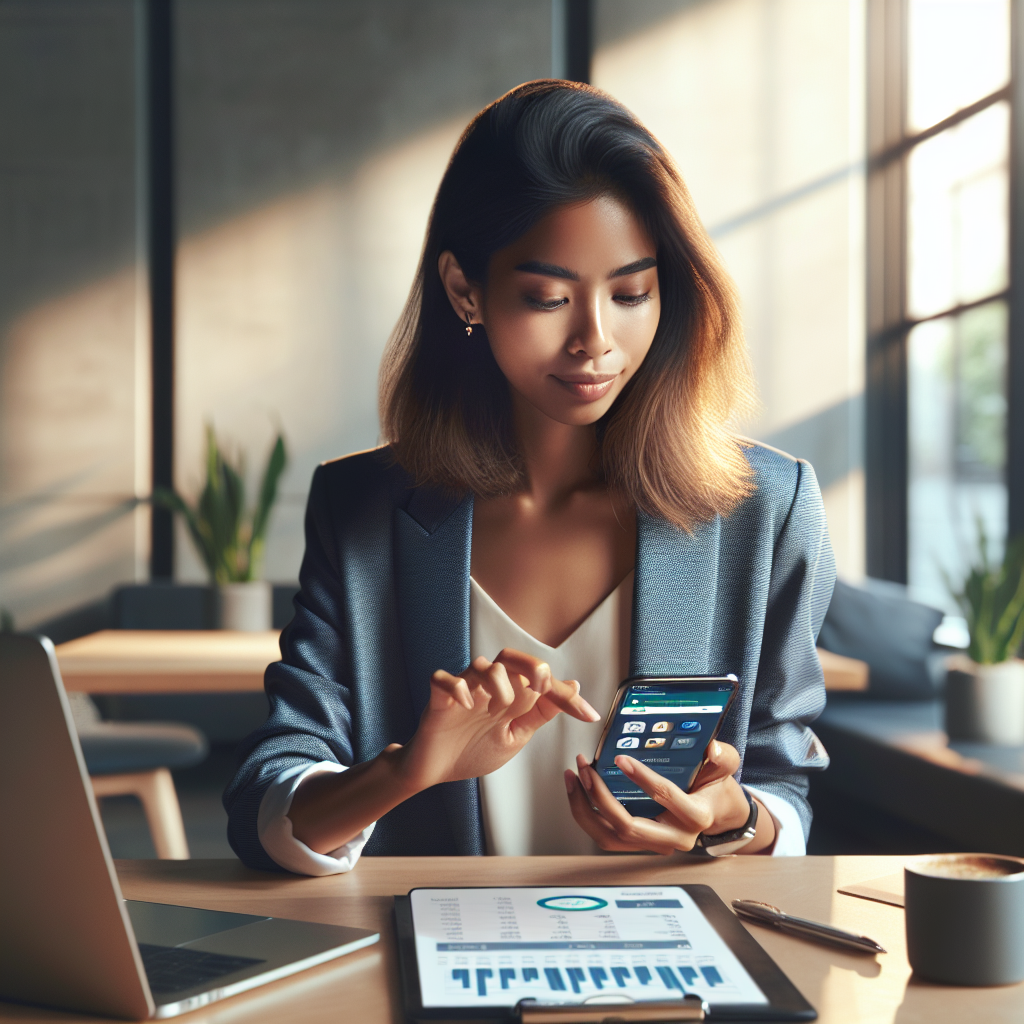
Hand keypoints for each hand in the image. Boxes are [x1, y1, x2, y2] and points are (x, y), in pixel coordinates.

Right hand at [397, 648, 599, 791]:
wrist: (438, 772)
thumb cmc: (473, 750)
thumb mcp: (516, 736)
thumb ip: (540, 713)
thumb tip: (574, 688)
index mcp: (509, 696)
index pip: (540, 681)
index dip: (565, 693)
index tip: (588, 714)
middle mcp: (488, 688)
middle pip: (510, 658)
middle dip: (530, 666)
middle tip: (541, 686)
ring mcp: (463, 691)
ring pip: (483, 665)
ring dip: (497, 682)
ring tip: (498, 708)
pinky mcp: (438, 699)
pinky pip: (444, 679)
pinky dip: (456, 687)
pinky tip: (466, 704)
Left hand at [564, 741, 774, 854]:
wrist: (716, 813)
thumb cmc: (715, 788)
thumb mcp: (725, 767)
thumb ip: (722, 756)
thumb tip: (710, 748)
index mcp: (695, 816)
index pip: (666, 798)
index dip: (642, 778)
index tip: (621, 759)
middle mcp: (673, 838)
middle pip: (629, 827)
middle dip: (601, 798)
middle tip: (586, 769)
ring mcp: (653, 844)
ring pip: (610, 837)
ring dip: (585, 809)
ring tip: (574, 777)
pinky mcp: (638, 844)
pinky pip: (605, 835)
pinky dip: (587, 814)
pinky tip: (578, 790)